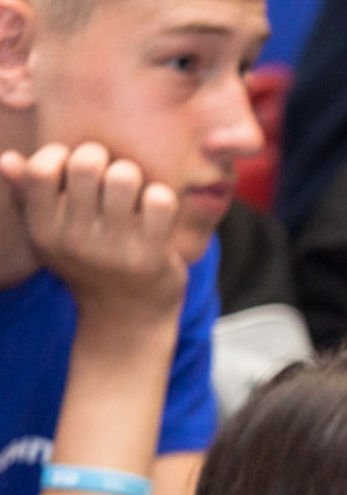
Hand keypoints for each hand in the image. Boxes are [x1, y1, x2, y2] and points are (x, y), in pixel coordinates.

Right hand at [0, 142, 186, 317]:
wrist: (127, 317)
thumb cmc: (87, 263)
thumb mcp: (50, 235)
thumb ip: (26, 195)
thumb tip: (7, 158)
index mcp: (43, 231)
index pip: (41, 170)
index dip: (60, 155)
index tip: (71, 167)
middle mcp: (74, 241)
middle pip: (86, 165)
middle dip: (101, 158)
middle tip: (108, 174)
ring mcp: (113, 250)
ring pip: (124, 177)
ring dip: (133, 175)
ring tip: (132, 192)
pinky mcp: (151, 257)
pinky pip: (159, 202)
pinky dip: (161, 196)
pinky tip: (155, 209)